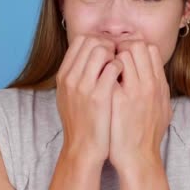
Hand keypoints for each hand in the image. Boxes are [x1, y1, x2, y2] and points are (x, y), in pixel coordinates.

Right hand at [55, 35, 122, 163]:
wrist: (83, 149)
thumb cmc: (81, 123)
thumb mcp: (69, 96)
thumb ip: (76, 75)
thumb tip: (88, 56)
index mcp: (63, 76)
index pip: (80, 41)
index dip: (98, 40)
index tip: (109, 51)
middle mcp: (70, 77)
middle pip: (91, 41)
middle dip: (109, 44)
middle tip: (119, 57)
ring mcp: (83, 86)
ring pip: (101, 50)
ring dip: (116, 54)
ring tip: (123, 66)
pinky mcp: (99, 96)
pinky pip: (113, 67)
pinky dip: (122, 67)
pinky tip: (126, 77)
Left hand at [108, 41, 172, 169]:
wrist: (138, 158)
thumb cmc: (147, 134)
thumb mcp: (163, 107)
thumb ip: (158, 88)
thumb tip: (153, 73)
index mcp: (159, 85)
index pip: (150, 49)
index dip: (135, 47)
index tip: (124, 54)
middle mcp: (150, 84)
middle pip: (138, 46)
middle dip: (122, 46)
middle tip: (110, 56)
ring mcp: (134, 91)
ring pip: (124, 54)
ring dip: (112, 56)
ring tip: (104, 66)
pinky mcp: (118, 99)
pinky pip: (111, 71)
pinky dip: (104, 69)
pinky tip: (97, 77)